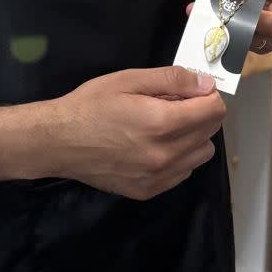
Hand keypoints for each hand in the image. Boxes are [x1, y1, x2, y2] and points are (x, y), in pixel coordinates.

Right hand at [43, 65, 227, 198]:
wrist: (58, 142)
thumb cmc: (92, 105)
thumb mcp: (130, 80)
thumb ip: (172, 79)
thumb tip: (206, 84)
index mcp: (162, 123)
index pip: (214, 111)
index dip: (208, 96)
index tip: (194, 90)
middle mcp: (165, 156)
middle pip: (210, 134)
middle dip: (201, 114)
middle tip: (175, 104)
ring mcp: (157, 178)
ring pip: (201, 156)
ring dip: (193, 138)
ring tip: (166, 126)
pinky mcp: (147, 192)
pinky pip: (182, 173)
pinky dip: (178, 158)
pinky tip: (155, 146)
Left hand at [224, 0, 271, 54]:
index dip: (251, 22)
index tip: (230, 13)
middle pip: (267, 38)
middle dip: (243, 27)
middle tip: (222, 13)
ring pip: (260, 44)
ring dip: (241, 32)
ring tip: (229, 14)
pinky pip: (256, 46)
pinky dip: (242, 35)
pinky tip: (235, 20)